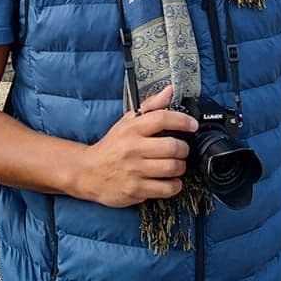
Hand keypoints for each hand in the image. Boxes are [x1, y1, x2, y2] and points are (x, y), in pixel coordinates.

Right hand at [74, 85, 198, 207]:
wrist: (88, 172)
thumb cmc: (112, 146)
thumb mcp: (127, 122)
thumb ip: (151, 106)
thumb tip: (169, 91)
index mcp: (132, 129)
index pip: (161, 119)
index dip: (182, 120)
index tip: (192, 125)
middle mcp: (133, 149)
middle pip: (172, 146)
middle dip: (184, 149)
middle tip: (182, 150)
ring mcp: (134, 170)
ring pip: (172, 168)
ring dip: (181, 167)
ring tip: (177, 165)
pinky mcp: (135, 189)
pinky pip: (166, 188)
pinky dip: (174, 185)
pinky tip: (171, 181)